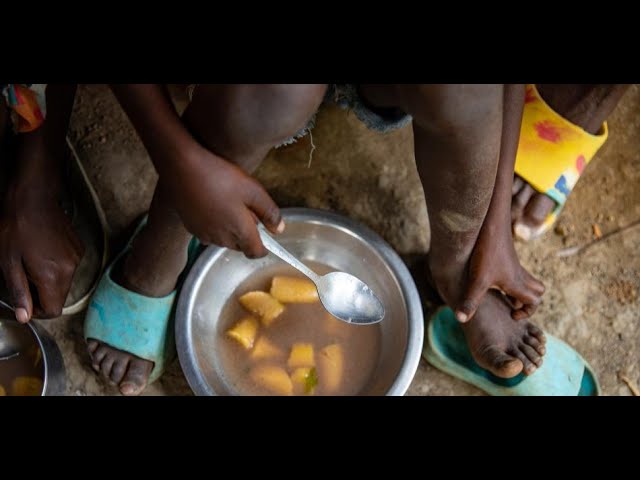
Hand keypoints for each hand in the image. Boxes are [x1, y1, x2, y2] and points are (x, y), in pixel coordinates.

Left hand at [0, 182, 83, 321]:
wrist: (32, 198)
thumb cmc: (16, 227)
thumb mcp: (8, 263)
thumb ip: (19, 292)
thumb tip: (24, 316)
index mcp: (53, 276)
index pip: (53, 310)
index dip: (37, 312)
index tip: (23, 303)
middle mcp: (70, 269)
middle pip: (59, 296)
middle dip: (41, 295)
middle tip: (22, 280)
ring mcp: (76, 257)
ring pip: (64, 282)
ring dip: (48, 280)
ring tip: (30, 263)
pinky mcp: (78, 247)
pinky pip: (68, 267)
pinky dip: (55, 267)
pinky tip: (41, 252)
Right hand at [165, 144, 282, 257]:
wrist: (182, 167)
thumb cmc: (219, 177)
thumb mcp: (253, 190)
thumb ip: (270, 212)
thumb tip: (279, 229)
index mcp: (240, 232)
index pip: (256, 252)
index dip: (264, 245)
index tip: (266, 232)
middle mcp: (221, 239)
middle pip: (240, 245)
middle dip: (246, 232)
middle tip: (245, 206)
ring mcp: (204, 235)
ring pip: (224, 239)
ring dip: (230, 228)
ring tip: (227, 201)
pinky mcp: (191, 228)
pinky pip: (209, 232)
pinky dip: (214, 223)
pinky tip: (212, 202)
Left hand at [452, 216, 544, 322]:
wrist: (491, 224)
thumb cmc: (487, 253)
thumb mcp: (477, 280)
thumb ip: (470, 301)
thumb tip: (461, 319)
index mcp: (517, 284)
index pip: (535, 301)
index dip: (527, 311)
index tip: (511, 314)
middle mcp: (519, 275)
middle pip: (536, 290)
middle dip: (527, 300)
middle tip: (509, 305)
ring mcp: (514, 264)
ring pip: (527, 279)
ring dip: (519, 289)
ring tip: (499, 294)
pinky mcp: (506, 256)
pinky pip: (516, 270)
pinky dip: (509, 278)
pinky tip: (489, 279)